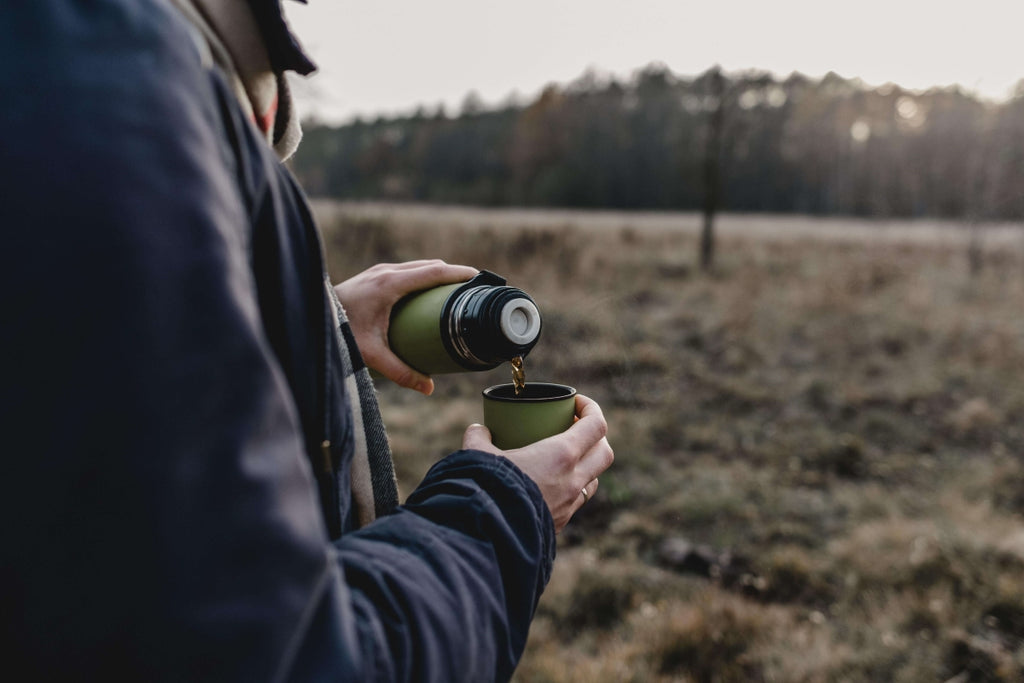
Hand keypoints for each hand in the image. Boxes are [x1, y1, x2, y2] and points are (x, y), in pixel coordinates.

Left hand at [333, 260, 477, 394]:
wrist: (310, 317)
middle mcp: (386, 272)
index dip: (459, 274)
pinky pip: (407, 270)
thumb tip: (429, 389)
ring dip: (438, 274)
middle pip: (430, 266)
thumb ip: (401, 372)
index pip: (434, 272)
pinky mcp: (374, 276)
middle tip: (473, 290)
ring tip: (456, 291)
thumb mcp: (372, 354)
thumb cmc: (340, 333)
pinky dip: (424, 276)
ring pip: (418, 266)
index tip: (479, 279)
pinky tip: (429, 291)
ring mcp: (379, 271)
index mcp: (390, 285)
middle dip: (453, 275)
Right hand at [463, 394, 613, 531]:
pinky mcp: (560, 523)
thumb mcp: (478, 455)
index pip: (596, 425)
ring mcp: (569, 505)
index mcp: (561, 455)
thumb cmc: (488, 488)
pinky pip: (575, 502)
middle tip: (575, 429)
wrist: (488, 535)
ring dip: (586, 466)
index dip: (591, 408)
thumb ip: (478, 438)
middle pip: (605, 452)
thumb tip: (477, 430)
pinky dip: (569, 490)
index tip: (576, 402)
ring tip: (565, 459)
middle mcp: (573, 479)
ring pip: (593, 480)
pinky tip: (550, 486)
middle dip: (596, 437)